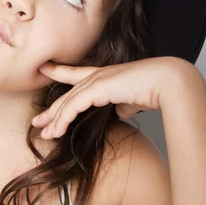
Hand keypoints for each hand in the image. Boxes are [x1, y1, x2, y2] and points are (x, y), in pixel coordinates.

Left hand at [32, 56, 186, 138]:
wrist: (167, 81)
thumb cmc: (155, 88)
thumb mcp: (133, 99)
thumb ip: (124, 103)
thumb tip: (121, 109)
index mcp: (106, 75)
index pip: (77, 73)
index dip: (60, 72)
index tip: (45, 69)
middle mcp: (98, 74)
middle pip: (67, 93)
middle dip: (52, 109)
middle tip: (38, 121)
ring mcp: (96, 79)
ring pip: (67, 102)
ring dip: (55, 120)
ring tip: (44, 135)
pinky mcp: (96, 87)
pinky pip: (73, 106)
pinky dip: (63, 120)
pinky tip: (56, 131)